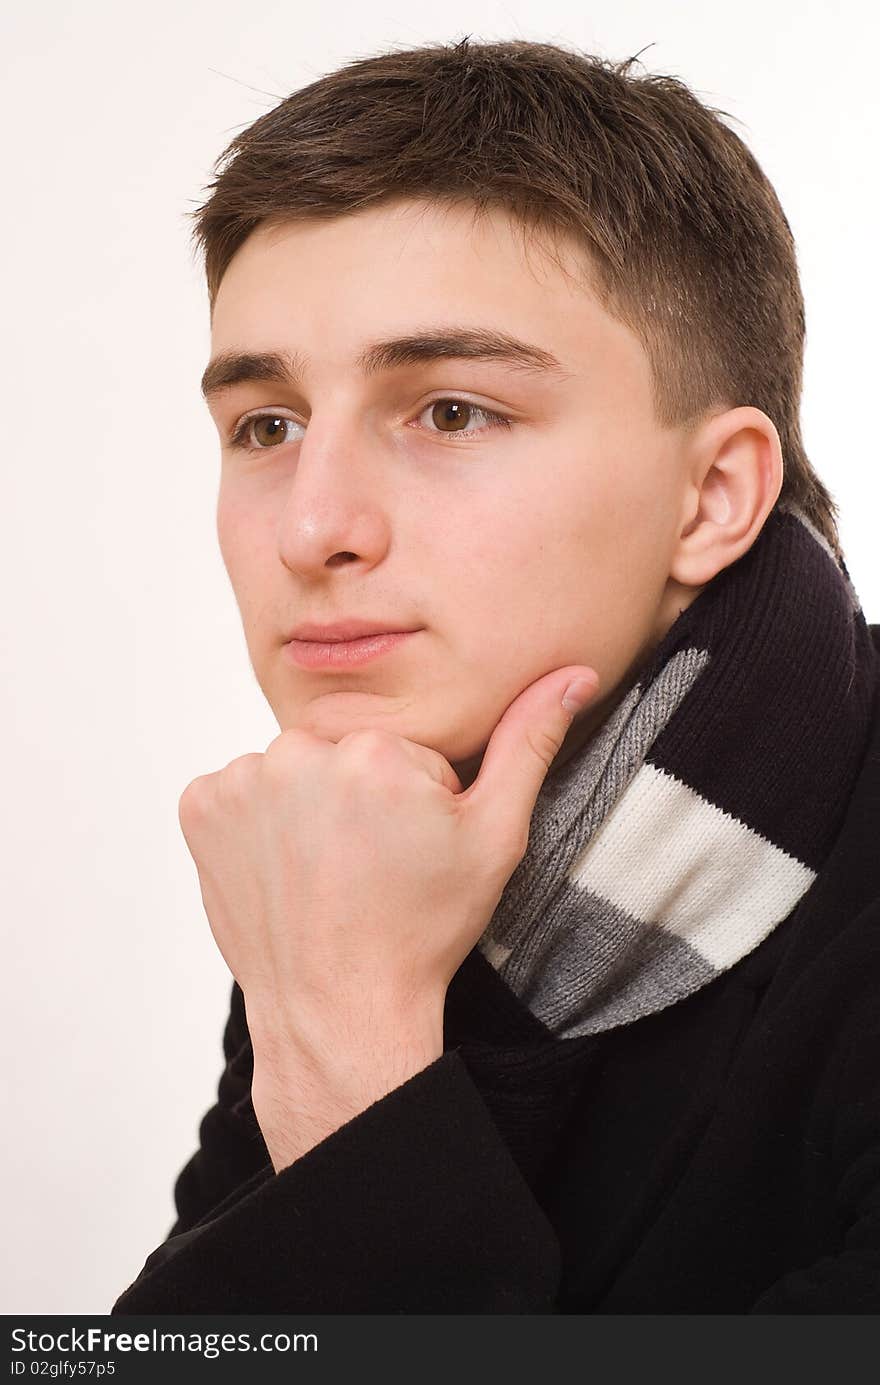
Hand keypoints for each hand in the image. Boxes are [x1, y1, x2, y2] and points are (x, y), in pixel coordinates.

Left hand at [177, 665, 598, 1166]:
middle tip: (370, 864)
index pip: (403, 749)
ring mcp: (240, 781)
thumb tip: (575, 673)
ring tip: (326, 871)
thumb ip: (529, 742)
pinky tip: (283, 868)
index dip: (415, 799)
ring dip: (307, 805)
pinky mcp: (199, 808)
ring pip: (293, 770)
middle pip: (345, 752)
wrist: (339, 1010)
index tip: (408, 850)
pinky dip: (257, 822)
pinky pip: (240, 791)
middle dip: (360, 794)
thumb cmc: (421, 930)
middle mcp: (298, 752)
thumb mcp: (494, 838)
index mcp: (376, 750)